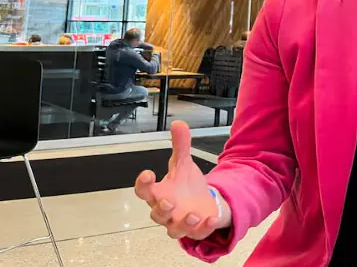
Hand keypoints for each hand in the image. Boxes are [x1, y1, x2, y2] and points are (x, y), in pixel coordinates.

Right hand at [134, 120, 226, 239]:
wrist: (203, 200)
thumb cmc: (186, 185)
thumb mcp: (183, 163)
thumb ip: (180, 145)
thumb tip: (178, 123)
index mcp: (158, 193)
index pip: (143, 191)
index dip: (142, 184)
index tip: (148, 173)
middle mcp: (166, 210)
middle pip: (156, 214)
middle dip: (162, 208)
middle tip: (169, 201)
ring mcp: (180, 222)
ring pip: (175, 230)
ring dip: (184, 223)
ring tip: (194, 214)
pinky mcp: (196, 230)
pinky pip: (198, 233)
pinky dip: (205, 227)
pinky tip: (213, 218)